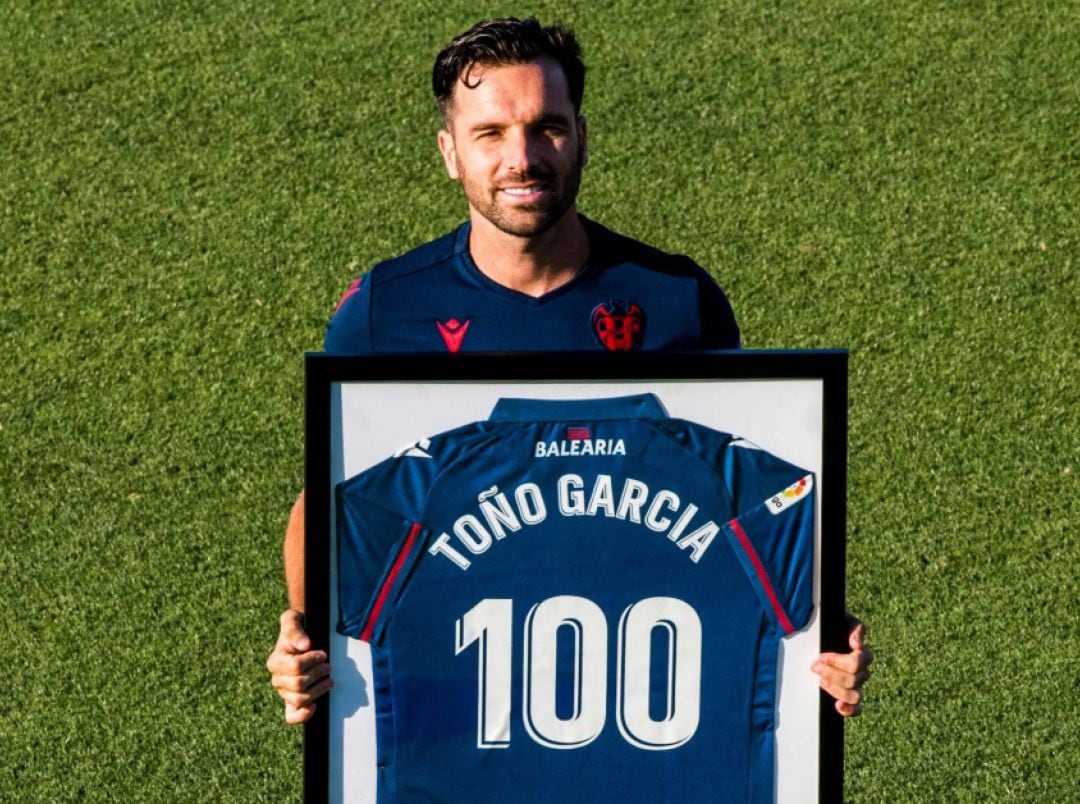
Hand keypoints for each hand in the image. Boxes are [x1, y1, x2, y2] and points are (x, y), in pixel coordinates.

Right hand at [266, 608, 333, 723]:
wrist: (302, 634)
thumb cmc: (297, 626)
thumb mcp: (292, 619)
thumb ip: (294, 630)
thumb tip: (304, 645)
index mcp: (275, 661)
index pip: (295, 667)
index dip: (312, 660)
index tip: (323, 653)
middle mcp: (277, 678)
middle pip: (298, 685)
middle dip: (318, 674)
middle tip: (329, 666)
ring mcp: (284, 691)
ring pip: (299, 700)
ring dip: (318, 690)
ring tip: (329, 680)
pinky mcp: (291, 700)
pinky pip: (292, 716)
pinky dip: (302, 715)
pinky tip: (315, 706)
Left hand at [812, 613, 872, 716]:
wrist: (817, 632)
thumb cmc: (828, 624)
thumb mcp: (839, 618)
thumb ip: (853, 627)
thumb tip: (857, 644)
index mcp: (860, 651)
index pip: (859, 662)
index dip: (838, 661)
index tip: (820, 657)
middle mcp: (861, 669)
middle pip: (855, 679)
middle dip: (831, 673)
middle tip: (814, 666)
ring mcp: (855, 683)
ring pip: (855, 695)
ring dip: (837, 690)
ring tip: (820, 681)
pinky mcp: (848, 694)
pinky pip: (857, 708)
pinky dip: (850, 710)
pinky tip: (839, 707)